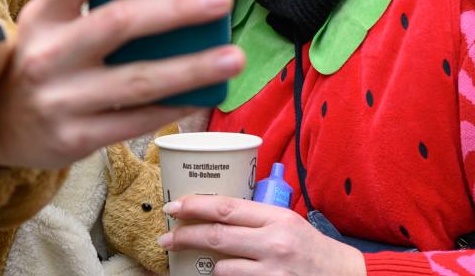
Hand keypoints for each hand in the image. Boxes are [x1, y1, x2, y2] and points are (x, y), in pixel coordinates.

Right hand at [0, 0, 243, 168]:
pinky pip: (137, 120)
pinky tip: (206, 92)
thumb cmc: (40, 59)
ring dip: (192, 67)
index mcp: (40, 14)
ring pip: (138, 79)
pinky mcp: (75, 138)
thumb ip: (92, 1)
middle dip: (175, 8)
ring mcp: (60, 100)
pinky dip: (176, 105)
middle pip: (118, 22)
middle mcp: (46, 55)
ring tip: (233, 55)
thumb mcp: (49, 23)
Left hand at [159, 196, 365, 275]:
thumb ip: (255, 216)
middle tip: (164, 238)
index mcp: (276, 217)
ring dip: (207, 263)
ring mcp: (271, 271)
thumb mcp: (286, 221)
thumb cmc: (311, 247)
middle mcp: (272, 243)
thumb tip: (216, 208)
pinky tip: (222, 272)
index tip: (173, 206)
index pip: (226, 208)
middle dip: (184, 236)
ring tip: (203, 260)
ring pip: (221, 267)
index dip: (194, 206)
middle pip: (216, 236)